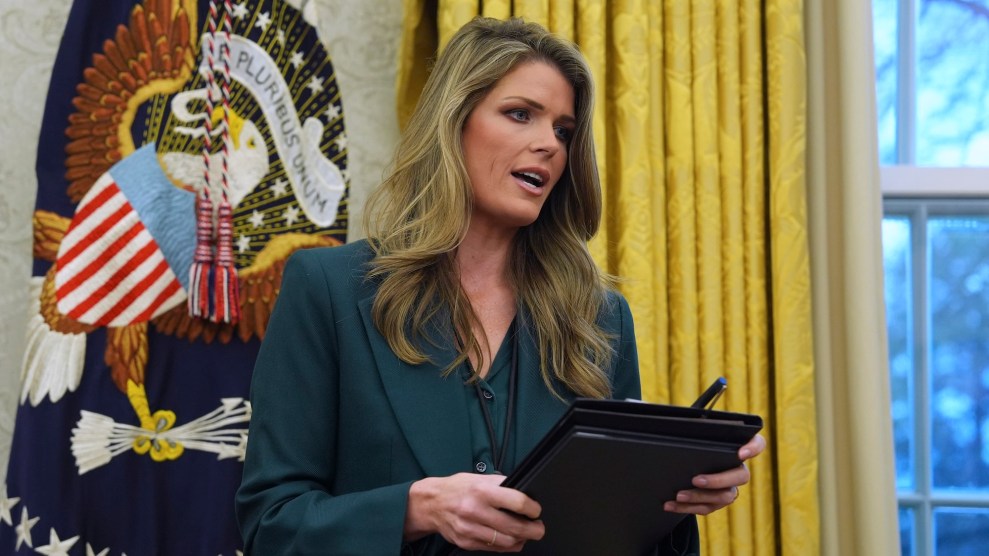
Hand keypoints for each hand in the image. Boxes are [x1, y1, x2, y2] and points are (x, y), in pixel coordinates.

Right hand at [405, 472, 544, 551]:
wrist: (431, 504)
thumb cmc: (457, 488)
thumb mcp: (478, 479)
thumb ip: (501, 485)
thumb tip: (525, 493)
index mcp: (481, 491)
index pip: (517, 502)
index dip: (532, 509)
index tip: (536, 510)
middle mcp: (475, 510)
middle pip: (515, 527)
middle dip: (534, 530)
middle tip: (539, 527)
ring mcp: (470, 529)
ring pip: (506, 542)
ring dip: (522, 540)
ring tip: (526, 534)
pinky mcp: (467, 542)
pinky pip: (494, 548)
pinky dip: (507, 545)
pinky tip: (511, 539)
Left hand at [663, 433, 765, 514]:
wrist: (683, 464)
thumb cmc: (693, 443)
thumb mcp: (696, 432)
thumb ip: (699, 427)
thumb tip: (686, 424)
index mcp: (737, 448)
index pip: (757, 444)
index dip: (753, 448)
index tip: (741, 453)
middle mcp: (738, 470)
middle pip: (741, 477)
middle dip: (718, 480)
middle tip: (696, 479)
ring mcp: (730, 488)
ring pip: (723, 496)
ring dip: (699, 497)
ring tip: (679, 495)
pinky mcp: (717, 502)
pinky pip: (706, 508)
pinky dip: (686, 507)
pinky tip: (670, 504)